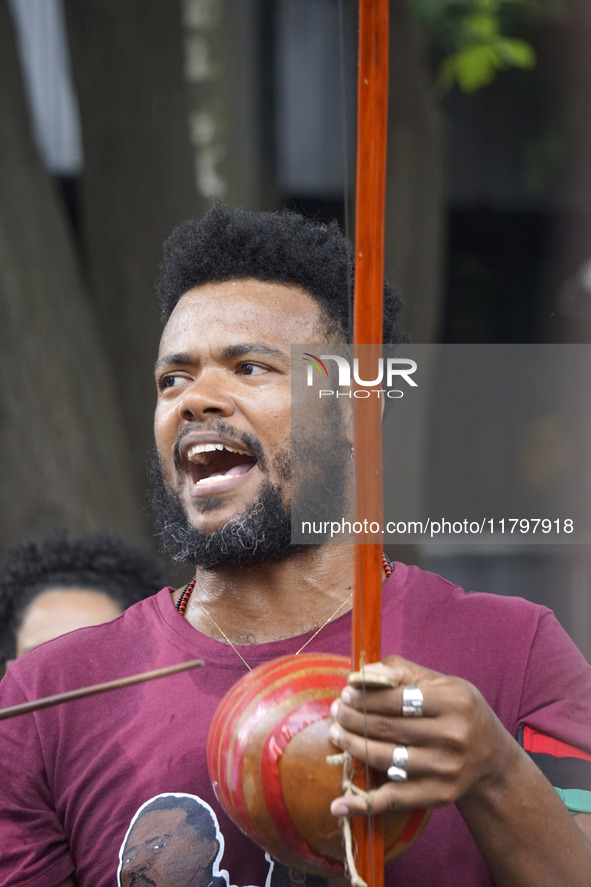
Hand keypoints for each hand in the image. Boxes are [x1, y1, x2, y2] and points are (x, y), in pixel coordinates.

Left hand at [328, 655, 517, 817]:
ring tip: (336, 734)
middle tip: (336, 711)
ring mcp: (445, 770)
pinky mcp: (437, 796)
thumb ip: (403, 672)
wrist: (492, 758)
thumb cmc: (459, 711)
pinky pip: (394, 800)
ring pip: (386, 759)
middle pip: (389, 728)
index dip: (368, 696)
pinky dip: (363, 804)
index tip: (346, 692)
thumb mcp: (442, 683)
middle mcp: (453, 737)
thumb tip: (363, 673)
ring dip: (353, 747)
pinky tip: (338, 804)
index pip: (399, 698)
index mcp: (454, 702)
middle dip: (354, 719)